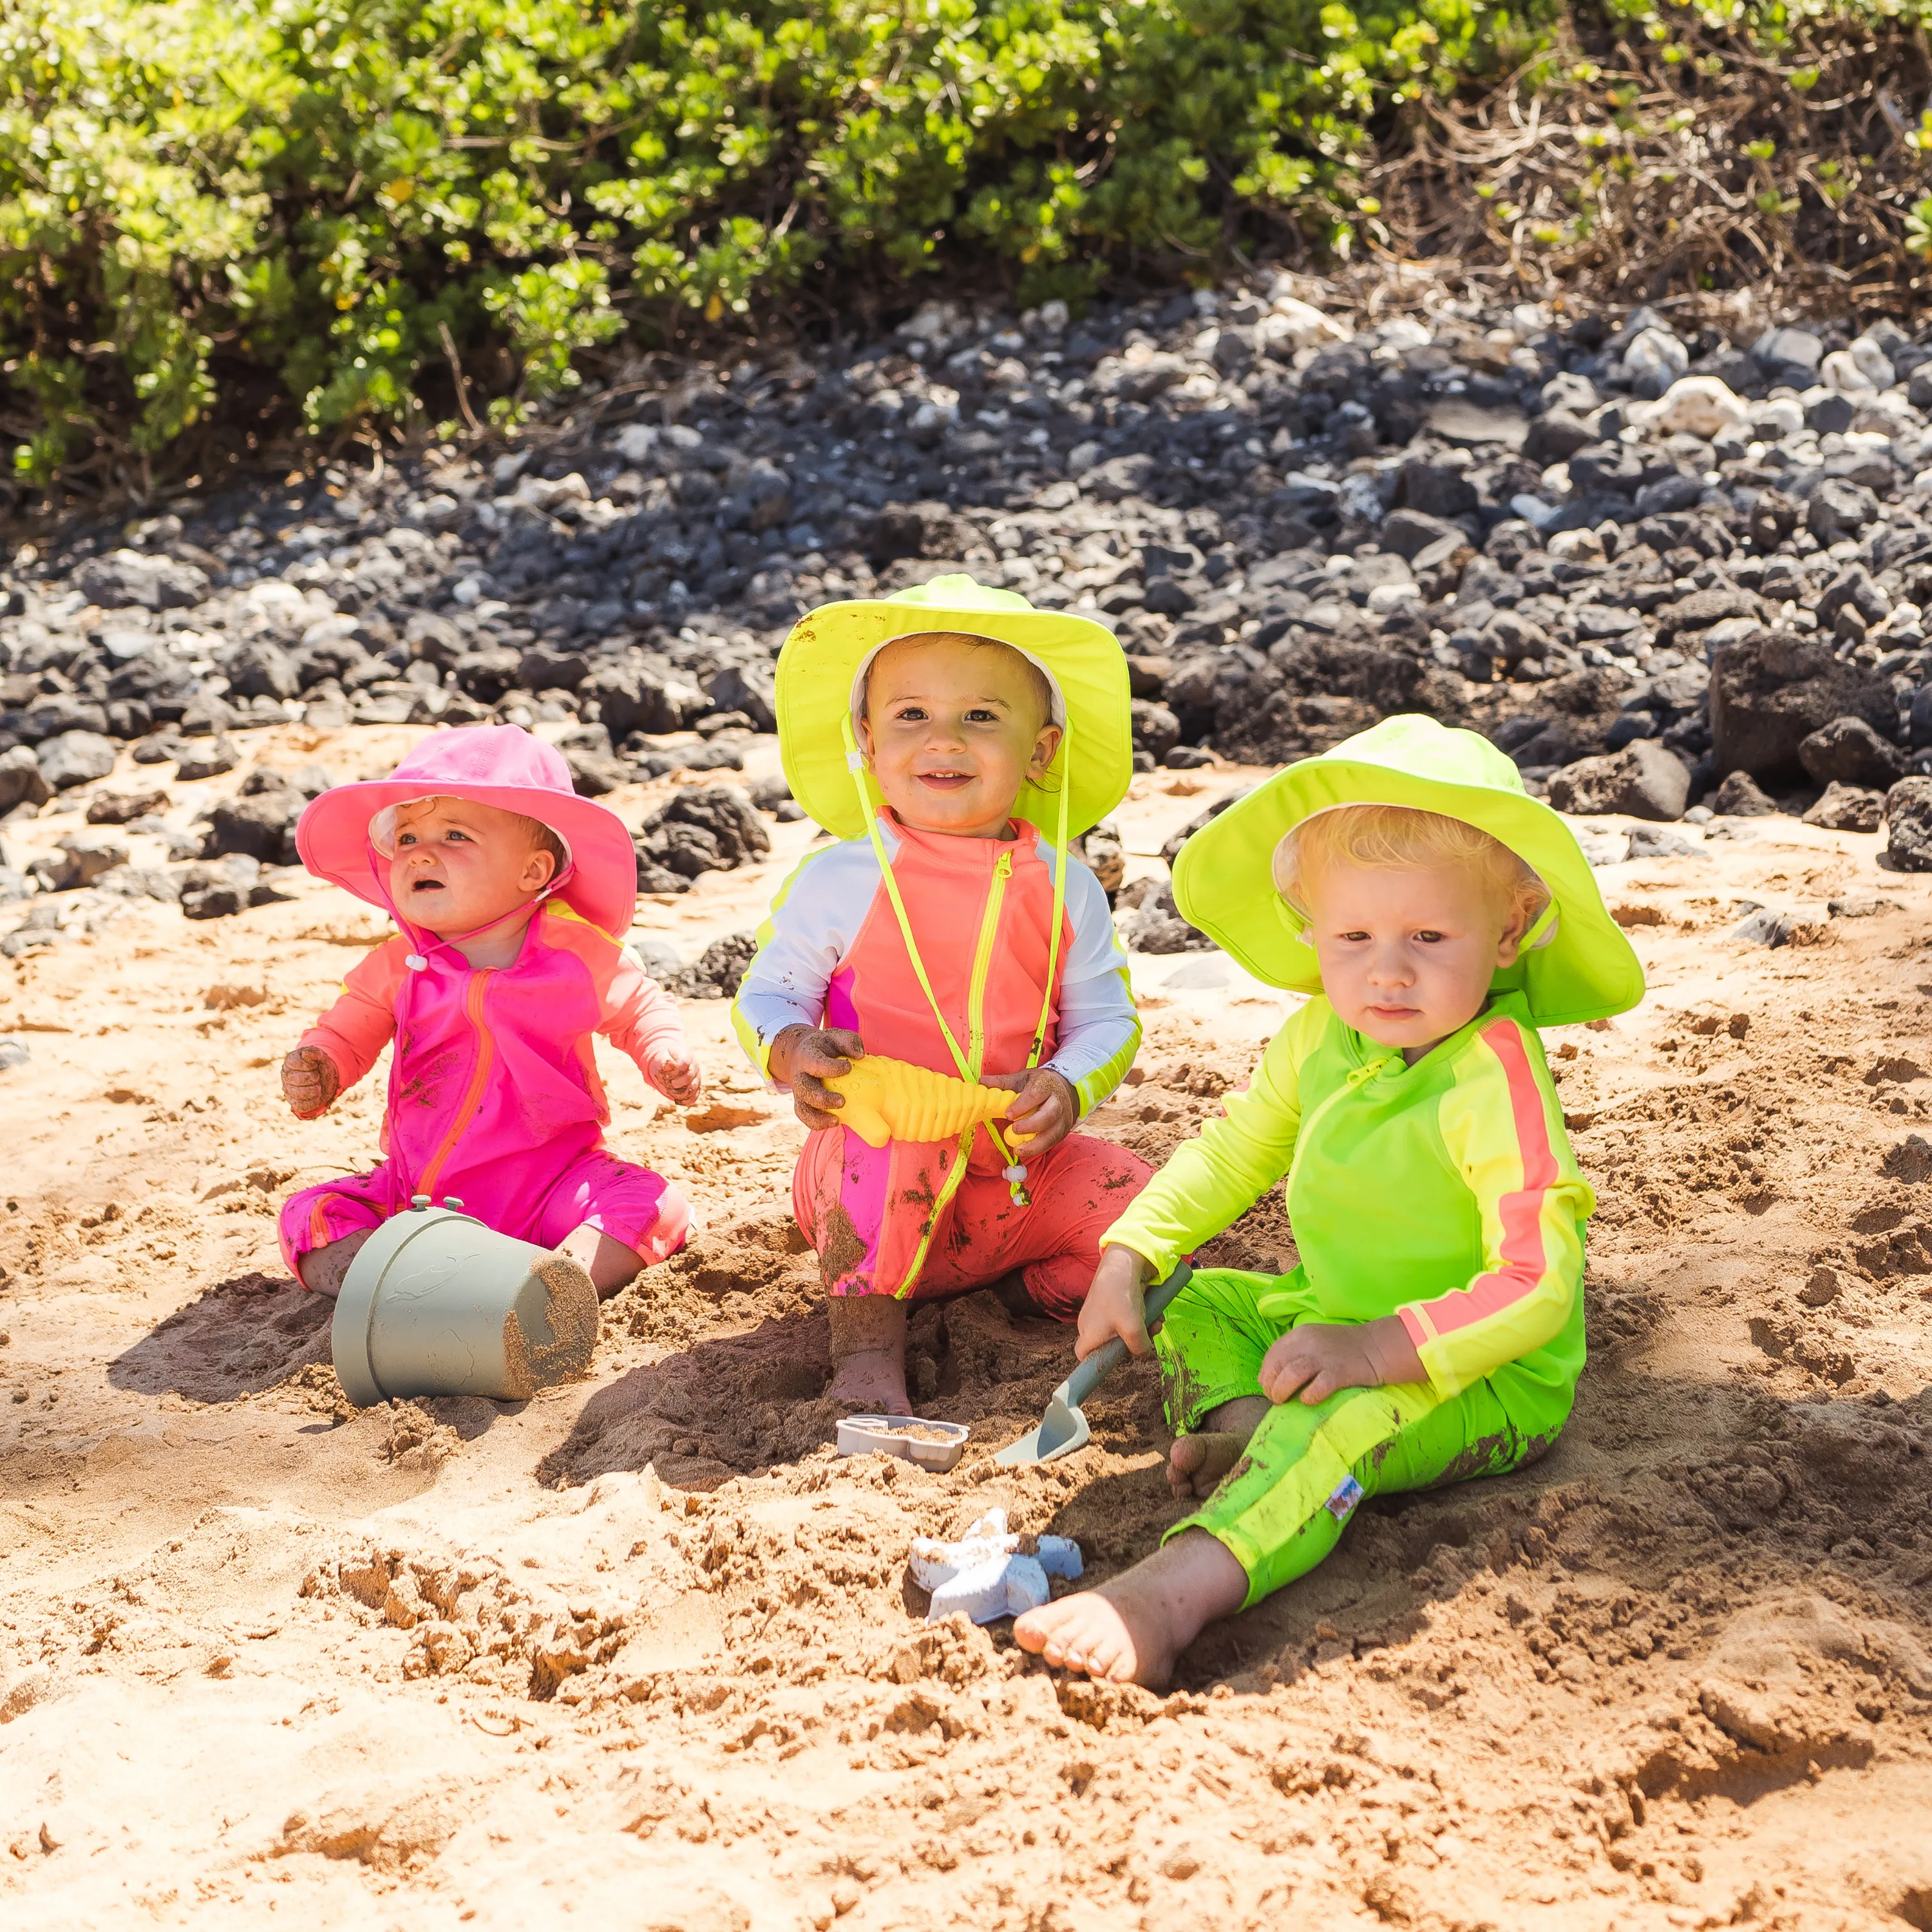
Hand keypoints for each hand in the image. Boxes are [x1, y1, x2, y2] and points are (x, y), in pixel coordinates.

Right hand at [282, 1046, 340, 1119]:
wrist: (326, 1079)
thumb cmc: (320, 1066)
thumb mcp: (321, 1056)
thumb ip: (315, 1052)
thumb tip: (306, 1053)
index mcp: (290, 1062)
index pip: (295, 1063)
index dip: (309, 1065)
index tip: (314, 1065)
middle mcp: (286, 1076)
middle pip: (297, 1079)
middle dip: (313, 1077)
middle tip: (316, 1076)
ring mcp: (289, 1090)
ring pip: (300, 1094)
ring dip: (314, 1090)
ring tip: (317, 1085)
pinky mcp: (294, 1103)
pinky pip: (302, 1106)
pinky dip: (313, 1101)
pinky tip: (316, 1095)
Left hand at [647, 1046, 702, 1106]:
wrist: (669, 1061)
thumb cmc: (664, 1058)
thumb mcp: (661, 1057)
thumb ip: (665, 1060)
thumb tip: (671, 1065)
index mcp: (686, 1056)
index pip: (683, 1064)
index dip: (673, 1072)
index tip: (666, 1075)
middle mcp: (694, 1066)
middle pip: (688, 1078)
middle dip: (675, 1083)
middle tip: (666, 1083)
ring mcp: (696, 1077)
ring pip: (692, 1089)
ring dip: (678, 1093)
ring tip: (669, 1091)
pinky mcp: (695, 1087)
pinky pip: (694, 1097)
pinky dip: (685, 1101)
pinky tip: (677, 1101)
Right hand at [768, 1024, 864, 1132]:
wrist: (802, 1054)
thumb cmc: (825, 1046)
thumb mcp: (835, 1036)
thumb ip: (849, 1041)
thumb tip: (860, 1055)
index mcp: (806, 1056)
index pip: (815, 1063)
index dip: (830, 1068)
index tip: (848, 1067)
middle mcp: (799, 1076)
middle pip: (805, 1090)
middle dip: (822, 1098)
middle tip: (842, 1101)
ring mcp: (799, 1092)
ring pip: (802, 1108)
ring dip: (818, 1117)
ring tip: (836, 1120)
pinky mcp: (803, 1104)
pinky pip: (806, 1117)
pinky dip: (818, 1123)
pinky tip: (835, 1122)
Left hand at [983, 1066, 1076, 1156]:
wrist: (1065, 1088)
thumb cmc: (1039, 1084)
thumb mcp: (1022, 1078)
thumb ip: (1003, 1082)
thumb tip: (982, 1082)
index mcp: (1046, 1085)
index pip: (1036, 1095)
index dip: (1022, 1105)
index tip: (1008, 1114)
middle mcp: (1058, 1101)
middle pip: (1049, 1115)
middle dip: (1031, 1125)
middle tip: (1014, 1131)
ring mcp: (1063, 1118)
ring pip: (1053, 1133)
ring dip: (1036, 1144)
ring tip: (1018, 1149)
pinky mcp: (1064, 1131)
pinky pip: (1053, 1142)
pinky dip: (1039, 1149)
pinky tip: (1026, 1151)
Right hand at [1074, 1244, 1153, 1361]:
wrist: (1123, 1261)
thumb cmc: (1121, 1297)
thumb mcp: (1133, 1330)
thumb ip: (1139, 1348)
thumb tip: (1143, 1353)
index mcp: (1088, 1334)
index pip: (1084, 1357)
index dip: (1098, 1361)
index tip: (1116, 1359)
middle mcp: (1090, 1324)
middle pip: (1111, 1344)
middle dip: (1133, 1342)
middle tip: (1146, 1335)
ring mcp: (1101, 1311)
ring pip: (1123, 1330)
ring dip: (1142, 1328)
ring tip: (1155, 1321)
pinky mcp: (1112, 1300)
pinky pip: (1127, 1316)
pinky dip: (1141, 1315)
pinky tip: (1154, 1311)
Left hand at [1259, 1315, 1423, 1406]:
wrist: (1377, 1348)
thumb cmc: (1344, 1349)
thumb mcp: (1314, 1343)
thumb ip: (1294, 1355)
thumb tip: (1271, 1379)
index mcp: (1299, 1334)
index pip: (1271, 1355)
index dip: (1266, 1374)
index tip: (1269, 1387)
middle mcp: (1308, 1343)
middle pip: (1277, 1366)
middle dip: (1271, 1386)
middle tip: (1277, 1399)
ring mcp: (1324, 1357)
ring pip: (1291, 1375)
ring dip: (1282, 1391)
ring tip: (1284, 1402)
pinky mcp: (1339, 1373)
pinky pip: (1316, 1388)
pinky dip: (1308, 1397)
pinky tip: (1309, 1400)